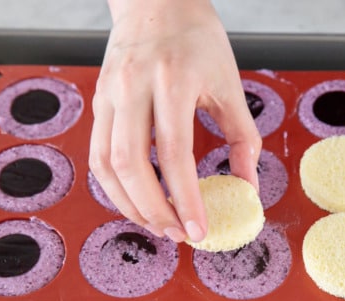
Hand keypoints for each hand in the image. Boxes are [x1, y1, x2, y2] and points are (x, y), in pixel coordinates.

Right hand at [89, 0, 261, 242]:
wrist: (156, 1)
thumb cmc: (197, 38)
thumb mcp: (229, 82)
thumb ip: (243, 137)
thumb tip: (247, 186)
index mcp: (174, 78)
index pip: (174, 152)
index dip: (185, 198)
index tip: (198, 230)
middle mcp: (133, 86)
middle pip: (131, 164)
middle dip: (153, 210)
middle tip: (178, 235)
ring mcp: (109, 93)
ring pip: (105, 164)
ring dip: (129, 204)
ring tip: (157, 225)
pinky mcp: (98, 100)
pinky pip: (97, 154)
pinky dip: (114, 186)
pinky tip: (136, 200)